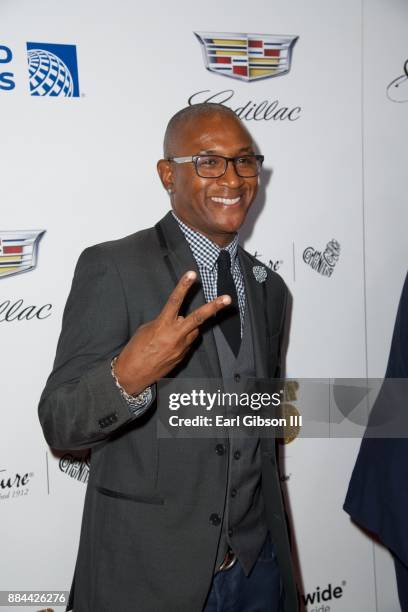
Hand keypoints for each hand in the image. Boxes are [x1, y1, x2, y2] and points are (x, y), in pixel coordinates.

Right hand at [114, 271, 230, 394]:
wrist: (133, 374)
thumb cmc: (135, 349)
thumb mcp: (147, 329)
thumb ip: (164, 321)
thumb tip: (176, 319)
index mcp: (162, 325)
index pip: (175, 301)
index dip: (183, 286)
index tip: (192, 274)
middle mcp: (175, 335)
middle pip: (198, 317)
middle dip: (214, 307)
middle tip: (227, 299)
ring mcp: (181, 347)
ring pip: (194, 331)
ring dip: (188, 328)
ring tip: (170, 335)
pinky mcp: (183, 357)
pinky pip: (188, 343)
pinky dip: (183, 339)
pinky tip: (169, 346)